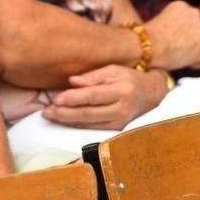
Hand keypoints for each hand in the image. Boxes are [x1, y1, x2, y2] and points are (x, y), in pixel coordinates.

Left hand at [41, 65, 167, 130]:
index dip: (72, 98)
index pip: (92, 96)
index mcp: (122, 91)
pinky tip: (65, 121)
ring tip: (51, 115)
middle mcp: (122, 109)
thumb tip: (71, 82)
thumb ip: (92, 76)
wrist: (152, 94)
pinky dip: (77, 125)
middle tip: (47, 111)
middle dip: (65, 113)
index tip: (55, 98)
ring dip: (68, 121)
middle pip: (88, 114)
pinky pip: (93, 128)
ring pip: (89, 124)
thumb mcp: (113, 70)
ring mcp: (120, 122)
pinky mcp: (118, 129)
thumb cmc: (129, 78)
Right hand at [141, 1, 199, 70]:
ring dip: (196, 51)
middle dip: (192, 40)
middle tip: (180, 50)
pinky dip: (199, 63)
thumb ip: (173, 25)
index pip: (189, 19)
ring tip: (182, 59)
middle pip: (199, 30)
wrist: (148, 45)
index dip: (183, 32)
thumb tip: (177, 37)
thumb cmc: (147, 38)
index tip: (175, 41)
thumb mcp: (160, 22)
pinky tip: (187, 65)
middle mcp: (195, 13)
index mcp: (182, 6)